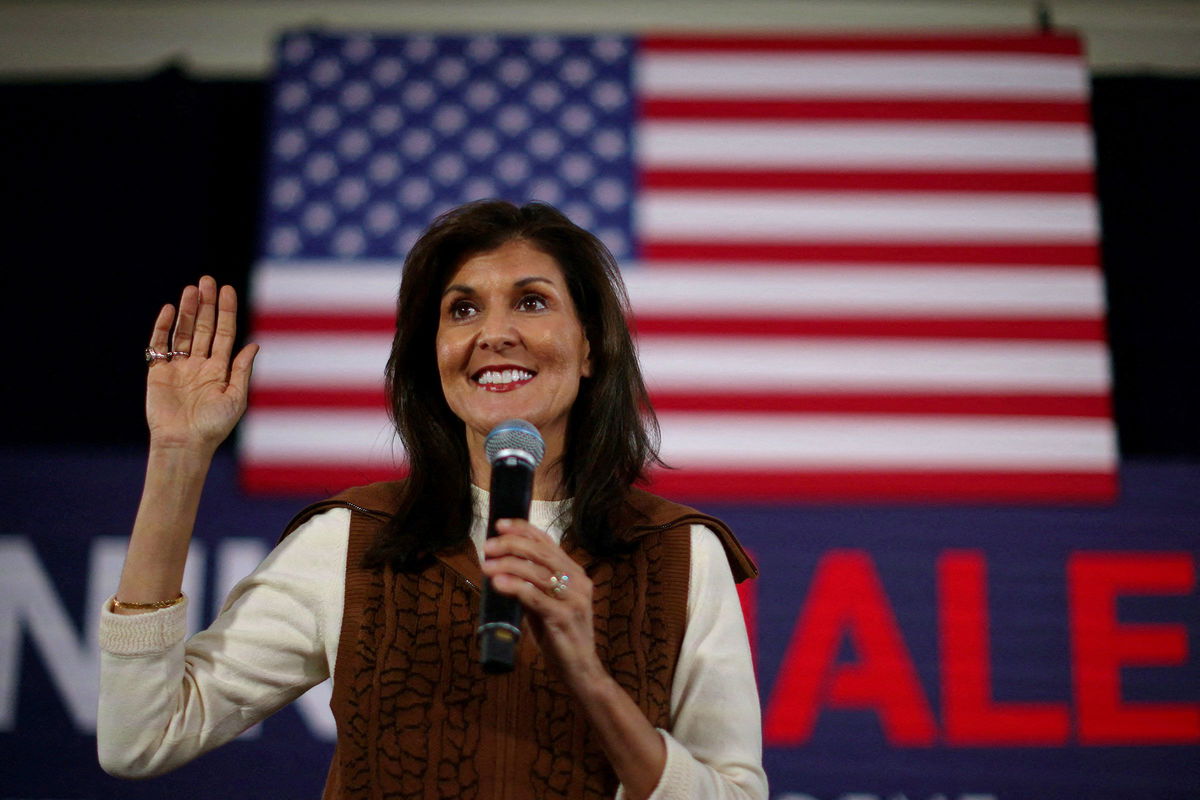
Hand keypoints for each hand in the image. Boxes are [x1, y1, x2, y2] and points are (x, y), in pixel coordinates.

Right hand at [145, 276, 258, 452]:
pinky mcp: (158, 373)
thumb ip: (241, 370)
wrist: (184, 444)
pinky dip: (163, 328)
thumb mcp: (235, 398)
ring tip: (190, 289)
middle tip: (207, 281)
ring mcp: (178, 367)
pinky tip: (169, 310)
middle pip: (203, 327)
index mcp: (220, 369)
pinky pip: (159, 345)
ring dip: (186, 310)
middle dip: (206, 304)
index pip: (224, 332)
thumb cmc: (213, 426)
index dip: (225, 311)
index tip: (227, 289)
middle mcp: (199, 364)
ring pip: (182, 332)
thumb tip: (254, 345)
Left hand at [481, 519, 603, 686]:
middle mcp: (579, 582)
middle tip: (488, 546)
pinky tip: (498, 583)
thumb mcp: (546, 605)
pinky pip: (536, 596)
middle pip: (542, 552)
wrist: (580, 670)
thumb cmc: (561, 636)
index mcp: (575, 574)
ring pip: (538, 572)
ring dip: (508, 565)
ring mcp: (574, 599)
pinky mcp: (564, 617)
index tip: (500, 525)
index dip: (523, 530)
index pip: (548, 542)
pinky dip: (515, 587)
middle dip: (512, 545)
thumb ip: (531, 585)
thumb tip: (502, 567)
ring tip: (486, 565)